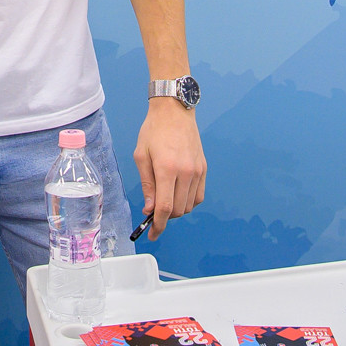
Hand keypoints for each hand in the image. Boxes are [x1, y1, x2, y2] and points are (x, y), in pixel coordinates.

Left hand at [133, 98, 205, 239]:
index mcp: (167, 168)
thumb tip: (149, 209)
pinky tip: (178, 194)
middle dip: (165, 217)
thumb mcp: (141, 156)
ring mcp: (197, 171)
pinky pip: (198, 196)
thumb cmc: (154, 130)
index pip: (165, 208)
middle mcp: (185, 172)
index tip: (153, 234)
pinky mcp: (203, 169)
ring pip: (189, 206)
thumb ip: (147, 185)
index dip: (158, 226)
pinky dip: (189, 201)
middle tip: (154, 211)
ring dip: (177, 209)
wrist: (174, 111)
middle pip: (178, 210)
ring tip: (165, 198)